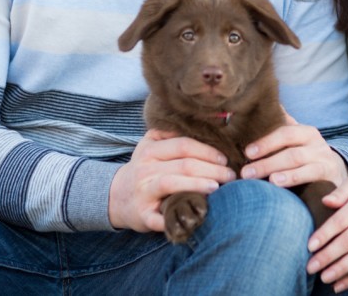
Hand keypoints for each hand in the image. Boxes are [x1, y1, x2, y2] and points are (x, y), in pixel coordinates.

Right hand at [108, 129, 234, 231]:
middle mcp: (145, 168)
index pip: (183, 145)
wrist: (116, 196)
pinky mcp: (142, 214)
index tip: (225, 159)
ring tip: (217, 188)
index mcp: (150, 149)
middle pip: (184, 165)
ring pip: (173, 184)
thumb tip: (209, 131)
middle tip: (230, 175)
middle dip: (212, 169)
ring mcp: (143, 191)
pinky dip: (179, 217)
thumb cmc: (145, 169)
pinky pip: (161, 216)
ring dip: (198, 185)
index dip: (207, 151)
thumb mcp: (151, 146)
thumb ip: (172, 136)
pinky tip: (197, 217)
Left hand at [240, 112, 347, 187]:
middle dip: (266, 162)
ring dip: (277, 170)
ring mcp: (324, 157)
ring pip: (298, 160)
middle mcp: (316, 142)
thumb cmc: (306, 156)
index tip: (247, 153)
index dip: (266, 142)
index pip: (284, 132)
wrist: (334, 172)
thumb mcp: (295, 143)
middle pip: (289, 149)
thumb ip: (278, 130)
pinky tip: (279, 184)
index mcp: (304, 132)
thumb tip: (250, 111)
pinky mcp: (329, 173)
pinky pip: (312, 174)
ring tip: (263, 179)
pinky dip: (294, 178)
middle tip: (246, 173)